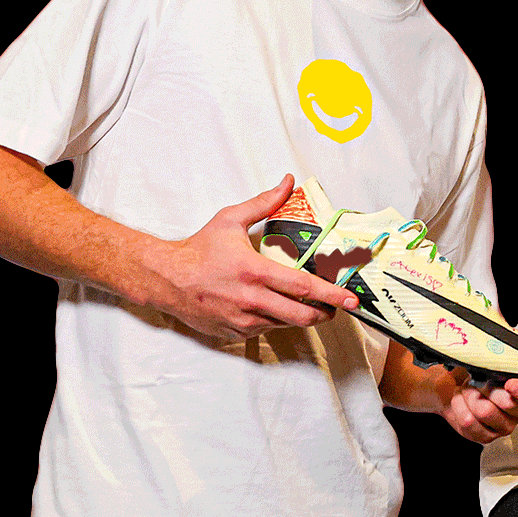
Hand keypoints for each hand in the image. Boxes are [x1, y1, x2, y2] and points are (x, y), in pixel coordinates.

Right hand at [139, 175, 361, 339]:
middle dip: (325, 313)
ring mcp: (243, 321)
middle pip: (302, 315)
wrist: (167, 279)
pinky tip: (274, 307)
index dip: (331, 294)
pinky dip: (275, 320)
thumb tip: (288, 183)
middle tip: (336, 307)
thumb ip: (264, 203)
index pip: (304, 287)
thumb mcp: (230, 220)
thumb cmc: (199, 250)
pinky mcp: (235, 333)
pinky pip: (265, 330)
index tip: (350, 298)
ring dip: (301, 316)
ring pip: (285, 324)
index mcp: (255, 272)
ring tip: (309, 305)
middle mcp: (252, 301)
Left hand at [434, 331, 517, 444]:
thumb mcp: (507, 343)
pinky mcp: (484, 435)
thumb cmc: (483, 362)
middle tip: (480, 376)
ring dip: (470, 394)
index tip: (511, 384)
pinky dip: (459, 405)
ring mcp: (504, 425)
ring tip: (470, 385)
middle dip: (488, 386)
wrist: (456, 374)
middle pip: (510, 405)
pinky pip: (469, 423)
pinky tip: (462, 397)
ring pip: (486, 412)